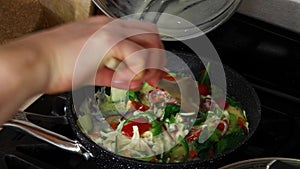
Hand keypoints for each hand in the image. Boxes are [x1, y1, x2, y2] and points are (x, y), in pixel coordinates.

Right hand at [33, 15, 165, 92]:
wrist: (33, 62)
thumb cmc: (54, 64)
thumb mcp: (89, 69)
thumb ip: (110, 74)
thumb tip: (123, 80)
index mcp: (105, 30)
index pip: (139, 36)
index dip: (150, 54)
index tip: (151, 71)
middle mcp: (110, 27)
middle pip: (150, 35)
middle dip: (157, 58)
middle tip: (155, 76)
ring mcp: (110, 32)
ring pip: (147, 44)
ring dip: (150, 66)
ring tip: (143, 80)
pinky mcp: (108, 41)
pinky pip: (136, 57)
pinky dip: (136, 72)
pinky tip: (127, 81)